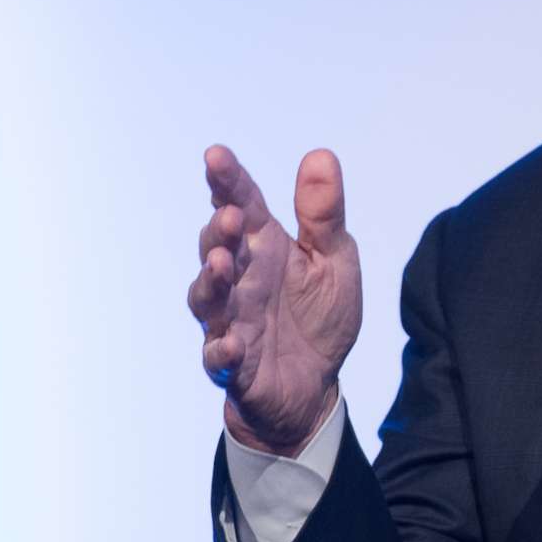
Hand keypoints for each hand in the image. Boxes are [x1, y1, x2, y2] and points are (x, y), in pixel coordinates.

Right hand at [188, 144, 363, 456]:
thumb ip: (323, 214)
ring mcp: (230, 320)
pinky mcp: (233, 364)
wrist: (316, 385)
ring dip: (211, 280)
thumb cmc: (318, 315)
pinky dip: (221, 350)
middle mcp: (239, 279)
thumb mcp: (333, 259)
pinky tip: (232, 343)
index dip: (227, 182)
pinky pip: (218, 358)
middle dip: (220, 231)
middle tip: (231, 216)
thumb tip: (321, 155)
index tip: (216, 156)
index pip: (241, 205)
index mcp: (264, 247)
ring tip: (222, 262)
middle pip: (217, 246)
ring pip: (207, 298)